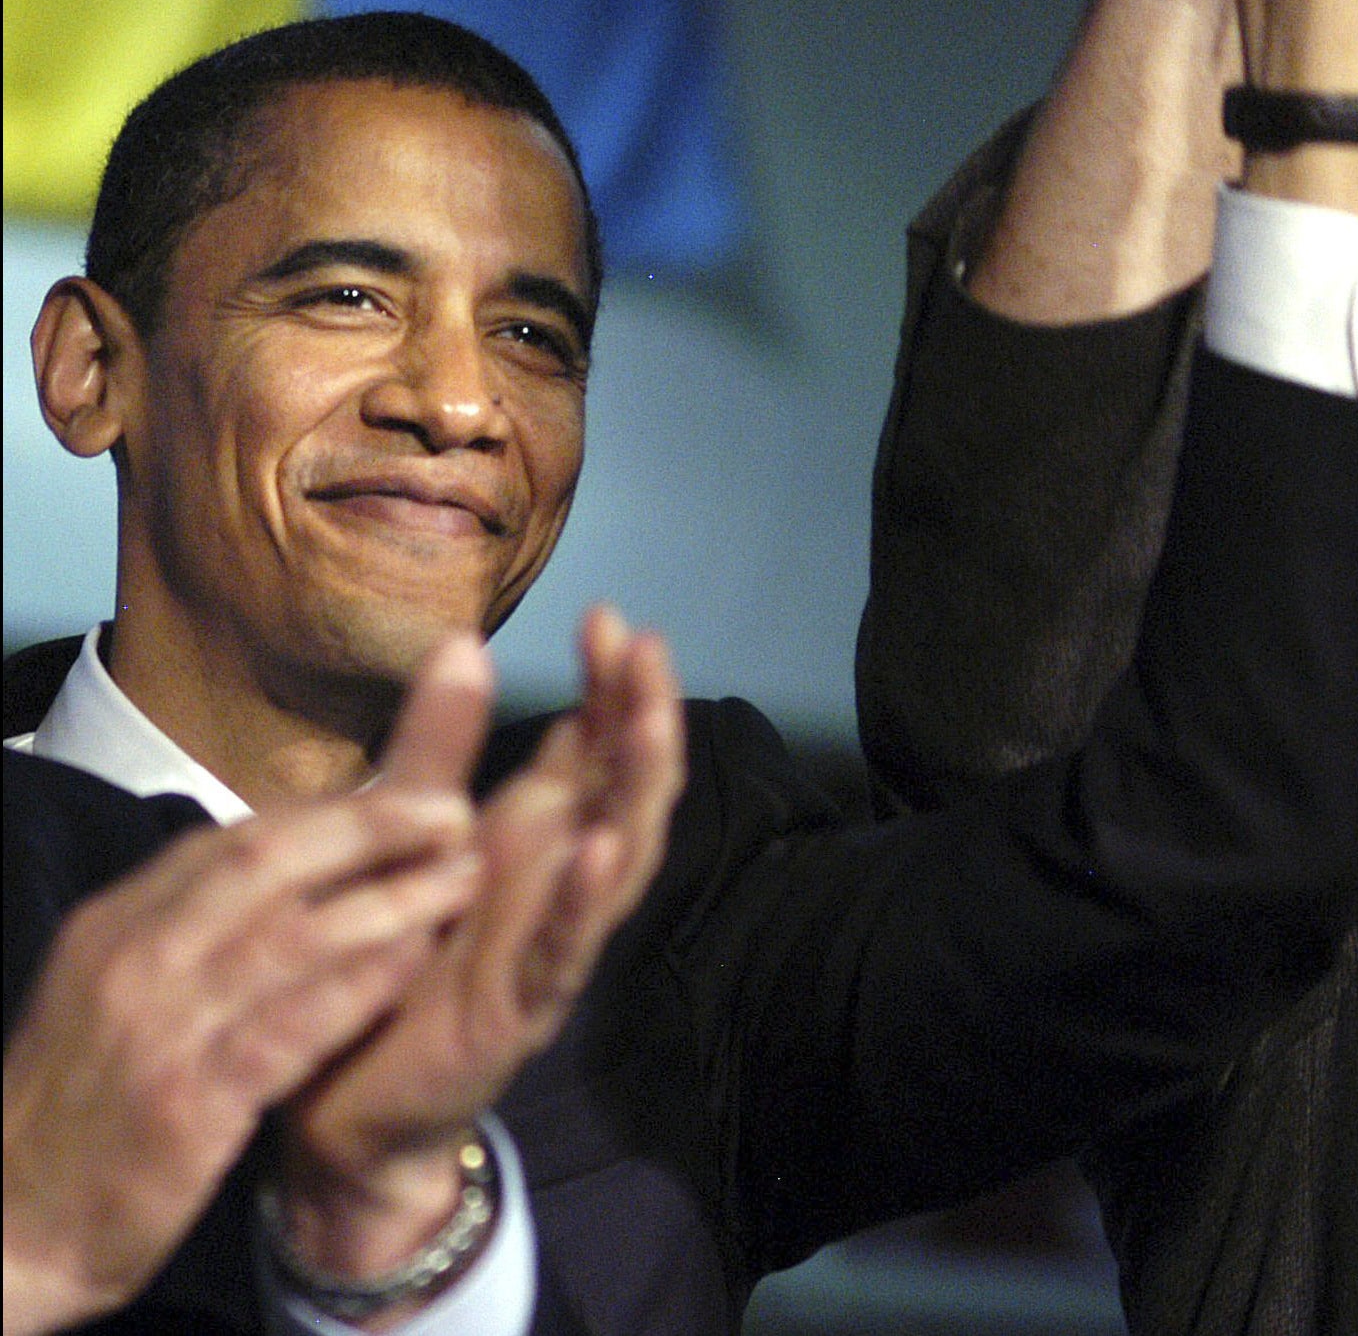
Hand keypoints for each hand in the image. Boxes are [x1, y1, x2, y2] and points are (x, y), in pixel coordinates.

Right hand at [1, 647, 489, 1335]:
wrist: (3, 1228)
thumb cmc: (79, 1106)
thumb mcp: (117, 991)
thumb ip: (191, 927)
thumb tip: (282, 865)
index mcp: (121, 921)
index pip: (238, 837)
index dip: (336, 810)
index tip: (414, 793)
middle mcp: (135, 955)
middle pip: (267, 858)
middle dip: (371, 824)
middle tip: (454, 807)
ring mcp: (157, 1026)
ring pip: (291, 935)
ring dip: (390, 898)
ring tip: (466, 876)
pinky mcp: (184, 1103)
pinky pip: (288, 1029)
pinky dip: (358, 988)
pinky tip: (416, 964)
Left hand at [274, 607, 681, 1281]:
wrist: (345, 1104)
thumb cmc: (389, 961)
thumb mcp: (407, 838)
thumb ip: (436, 748)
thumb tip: (466, 641)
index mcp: (533, 832)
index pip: (593, 742)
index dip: (610, 681)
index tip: (607, 615)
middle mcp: (559, 876)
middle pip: (625, 784)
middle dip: (642, 714)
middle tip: (646, 646)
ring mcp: (554, 936)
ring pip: (619, 854)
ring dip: (638, 789)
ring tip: (651, 724)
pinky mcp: (528, 1002)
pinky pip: (567, 944)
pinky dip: (584, 897)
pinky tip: (595, 848)